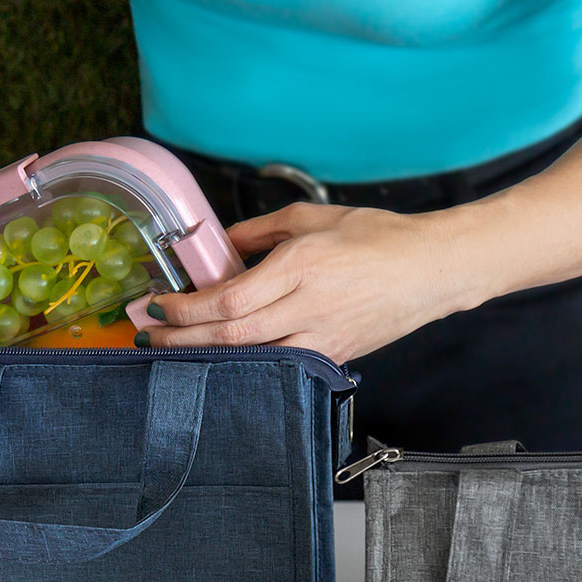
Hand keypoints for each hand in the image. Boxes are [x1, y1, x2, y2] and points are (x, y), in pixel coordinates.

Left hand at [138, 202, 476, 363]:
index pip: (228, 300)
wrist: (431, 270)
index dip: (186, 308)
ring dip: (206, 356)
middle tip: (149, 332)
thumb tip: (222, 243)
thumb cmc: (380, 239)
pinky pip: (280, 364)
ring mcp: (324, 337)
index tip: (160, 302)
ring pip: (252, 357)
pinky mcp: (335, 354)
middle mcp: (309, 306)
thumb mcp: (313, 218)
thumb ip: (261, 230)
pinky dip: (245, 364)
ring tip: (173, 349)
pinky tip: (221, 360)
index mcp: (301, 266)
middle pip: (231, 336)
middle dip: (182, 337)